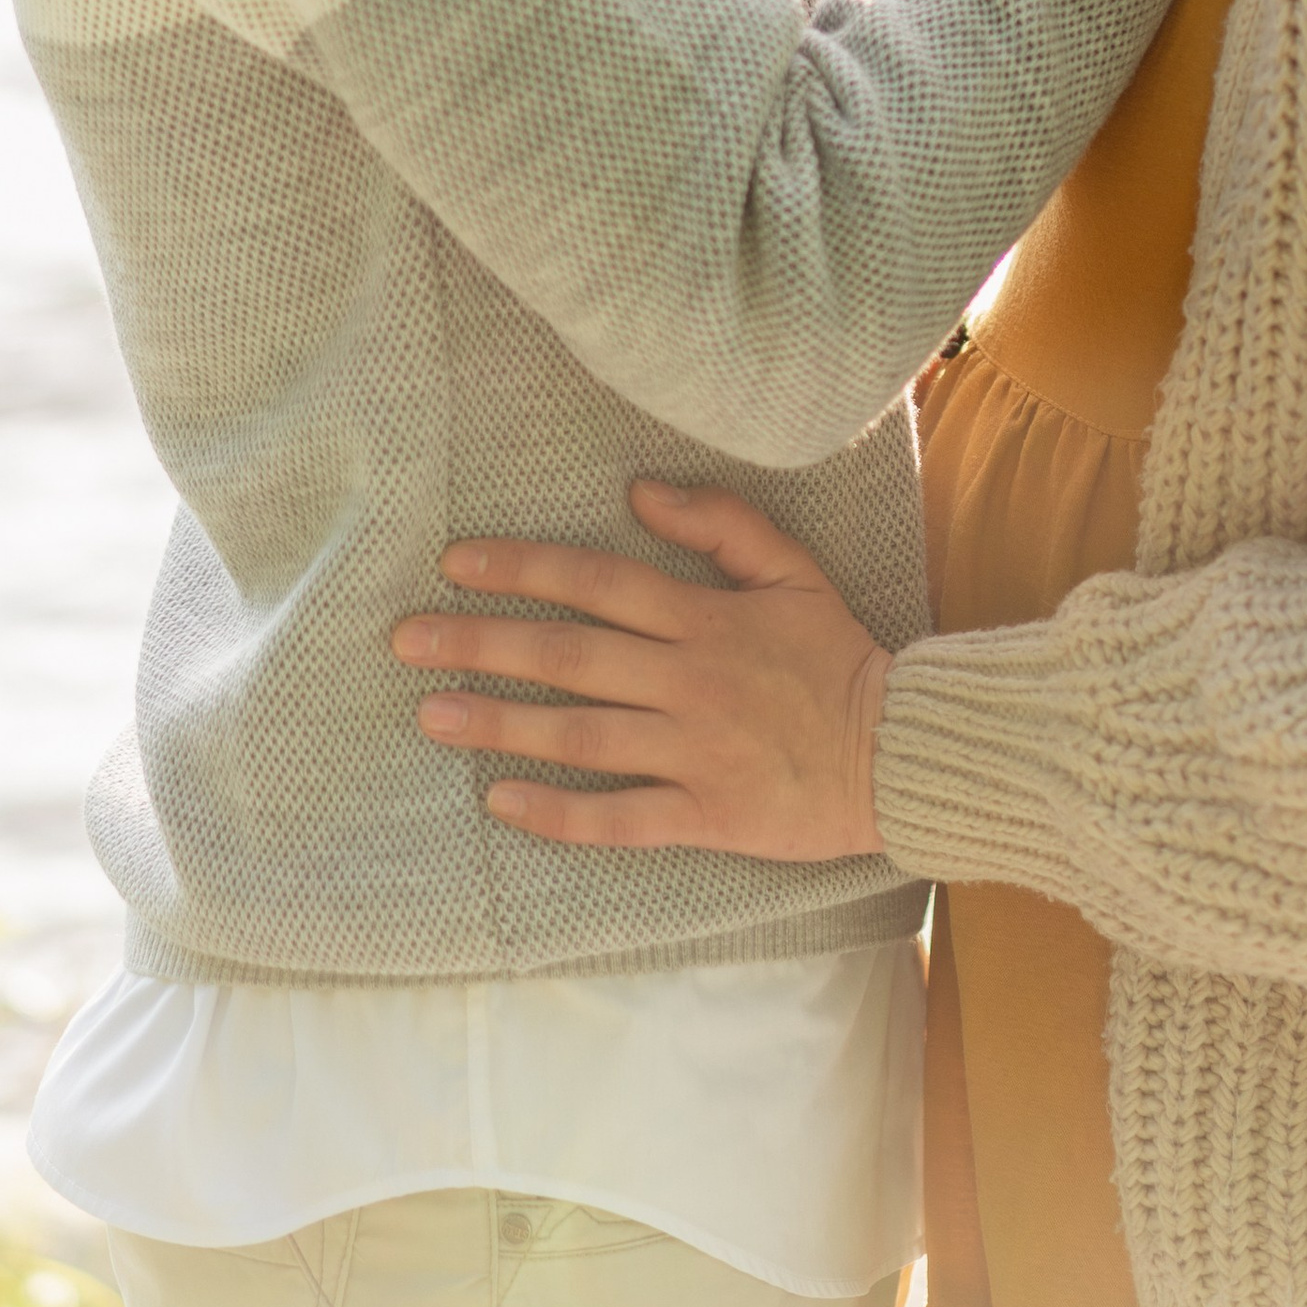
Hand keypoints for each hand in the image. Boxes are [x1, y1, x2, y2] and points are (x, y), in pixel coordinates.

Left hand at [392, 484, 890, 860]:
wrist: (900, 751)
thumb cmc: (838, 656)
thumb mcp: (793, 568)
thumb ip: (720, 522)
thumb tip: (639, 488)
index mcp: (705, 618)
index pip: (598, 582)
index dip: (523, 569)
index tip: (455, 564)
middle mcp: (689, 680)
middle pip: (570, 656)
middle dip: (482, 643)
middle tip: (407, 640)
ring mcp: (694, 750)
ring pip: (582, 735)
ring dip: (501, 724)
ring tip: (431, 714)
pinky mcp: (706, 814)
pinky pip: (620, 817)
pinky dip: (560, 812)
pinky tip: (502, 802)